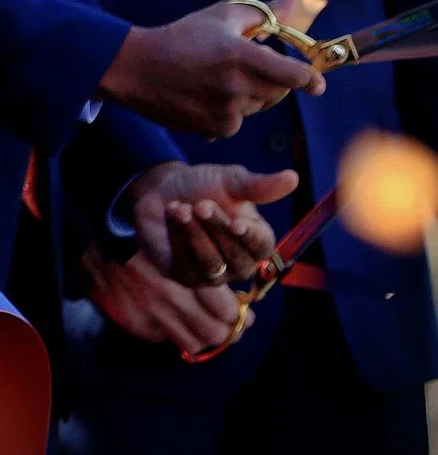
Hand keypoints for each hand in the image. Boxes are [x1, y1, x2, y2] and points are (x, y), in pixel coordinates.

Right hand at [84, 248, 247, 356]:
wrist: (93, 234)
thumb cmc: (142, 230)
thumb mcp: (178, 237)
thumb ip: (204, 264)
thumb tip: (230, 300)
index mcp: (186, 272)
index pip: (227, 312)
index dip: (238, 315)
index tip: (239, 311)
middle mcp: (170, 296)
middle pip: (215, 333)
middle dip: (225, 330)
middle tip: (224, 322)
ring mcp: (150, 312)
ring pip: (192, 342)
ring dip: (199, 335)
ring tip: (198, 324)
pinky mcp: (133, 321)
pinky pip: (162, 337)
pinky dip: (168, 330)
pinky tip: (166, 317)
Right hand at [99, 0, 324, 138]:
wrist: (135, 68)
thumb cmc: (182, 37)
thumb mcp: (222, 17)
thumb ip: (266, 11)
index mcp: (242, 56)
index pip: (296, 77)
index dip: (311, 80)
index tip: (316, 83)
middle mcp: (237, 86)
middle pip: (280, 92)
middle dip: (272, 79)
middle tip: (245, 66)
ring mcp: (226, 111)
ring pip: (259, 106)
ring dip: (250, 94)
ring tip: (217, 79)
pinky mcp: (215, 129)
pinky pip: (238, 121)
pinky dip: (230, 110)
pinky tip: (205, 95)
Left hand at [121, 161, 297, 284]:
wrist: (161, 189)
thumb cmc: (203, 187)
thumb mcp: (229, 181)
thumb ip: (259, 186)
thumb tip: (293, 177)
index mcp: (256, 240)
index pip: (262, 247)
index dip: (250, 236)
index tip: (237, 222)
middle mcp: (239, 264)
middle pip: (236, 257)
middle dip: (216, 229)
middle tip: (201, 204)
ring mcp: (213, 275)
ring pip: (211, 264)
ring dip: (194, 234)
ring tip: (180, 208)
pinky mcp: (185, 277)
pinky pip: (185, 267)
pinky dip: (177, 239)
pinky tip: (171, 216)